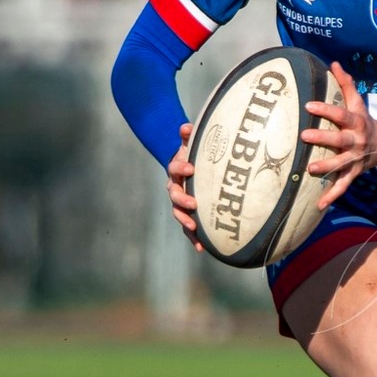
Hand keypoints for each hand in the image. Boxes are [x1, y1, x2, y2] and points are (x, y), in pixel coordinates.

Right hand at [165, 121, 204, 250]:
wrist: (191, 167)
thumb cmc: (195, 155)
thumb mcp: (192, 143)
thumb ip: (190, 135)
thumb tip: (187, 127)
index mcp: (176, 170)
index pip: (175, 169)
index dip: (180, 168)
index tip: (190, 168)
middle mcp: (175, 187)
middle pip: (174, 195)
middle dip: (183, 200)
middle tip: (194, 204)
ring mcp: (181, 203)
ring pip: (179, 214)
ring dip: (186, 221)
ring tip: (194, 228)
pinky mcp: (189, 215)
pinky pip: (189, 228)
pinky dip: (194, 239)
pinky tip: (202, 249)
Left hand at [302, 61, 376, 208]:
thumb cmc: (364, 120)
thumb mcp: (358, 102)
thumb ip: (346, 84)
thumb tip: (334, 63)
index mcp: (357, 123)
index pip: (341, 115)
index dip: (326, 109)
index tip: (308, 105)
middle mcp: (356, 142)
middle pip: (340, 140)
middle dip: (323, 138)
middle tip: (304, 136)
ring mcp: (355, 159)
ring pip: (341, 165)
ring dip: (327, 168)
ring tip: (310, 169)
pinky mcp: (354, 173)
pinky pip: (343, 186)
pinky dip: (331, 196)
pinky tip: (318, 205)